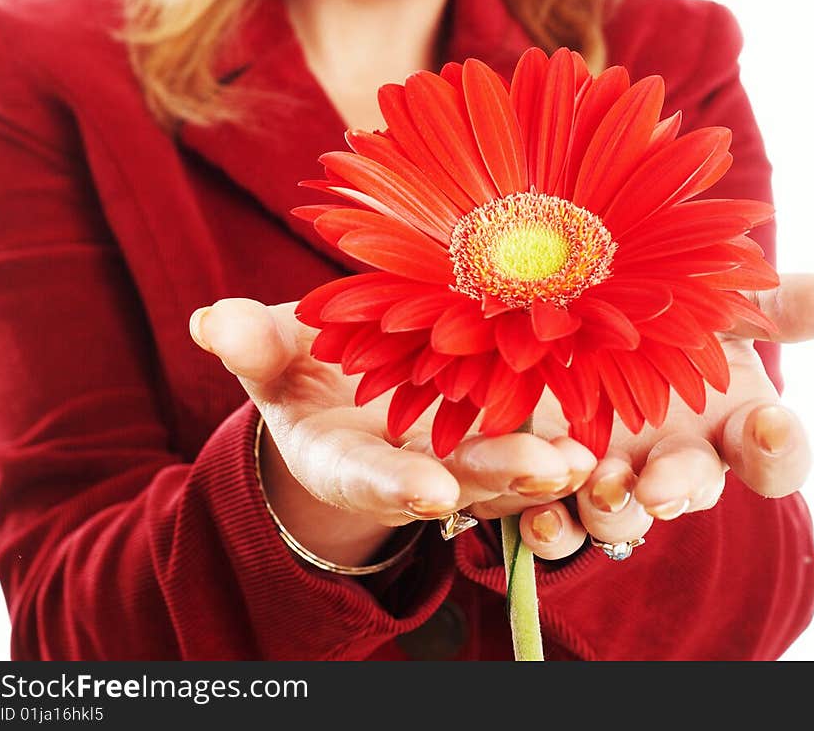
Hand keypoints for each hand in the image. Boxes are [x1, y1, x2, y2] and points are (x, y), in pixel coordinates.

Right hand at [188, 297, 596, 569]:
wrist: (348, 383)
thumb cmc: (304, 365)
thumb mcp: (271, 354)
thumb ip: (249, 342)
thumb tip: (211, 321)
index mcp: (347, 457)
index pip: (371, 479)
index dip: (398, 487)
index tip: (430, 491)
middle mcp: (410, 465)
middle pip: (458, 481)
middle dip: (500, 478)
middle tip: (548, 468)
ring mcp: (460, 452)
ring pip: (508, 471)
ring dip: (548, 465)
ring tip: (586, 453)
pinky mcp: (499, 425)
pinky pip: (535, 435)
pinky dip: (565, 430)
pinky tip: (602, 416)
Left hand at [512, 273, 813, 562]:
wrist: (583, 312)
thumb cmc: (671, 313)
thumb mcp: (720, 298)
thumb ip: (775, 302)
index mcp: (731, 422)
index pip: (773, 455)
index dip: (777, 448)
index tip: (767, 424)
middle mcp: (679, 461)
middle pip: (692, 491)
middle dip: (678, 489)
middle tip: (660, 485)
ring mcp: (618, 476)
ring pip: (622, 518)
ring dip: (612, 513)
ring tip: (599, 488)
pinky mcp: (557, 480)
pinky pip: (555, 523)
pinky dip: (547, 524)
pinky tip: (536, 515)